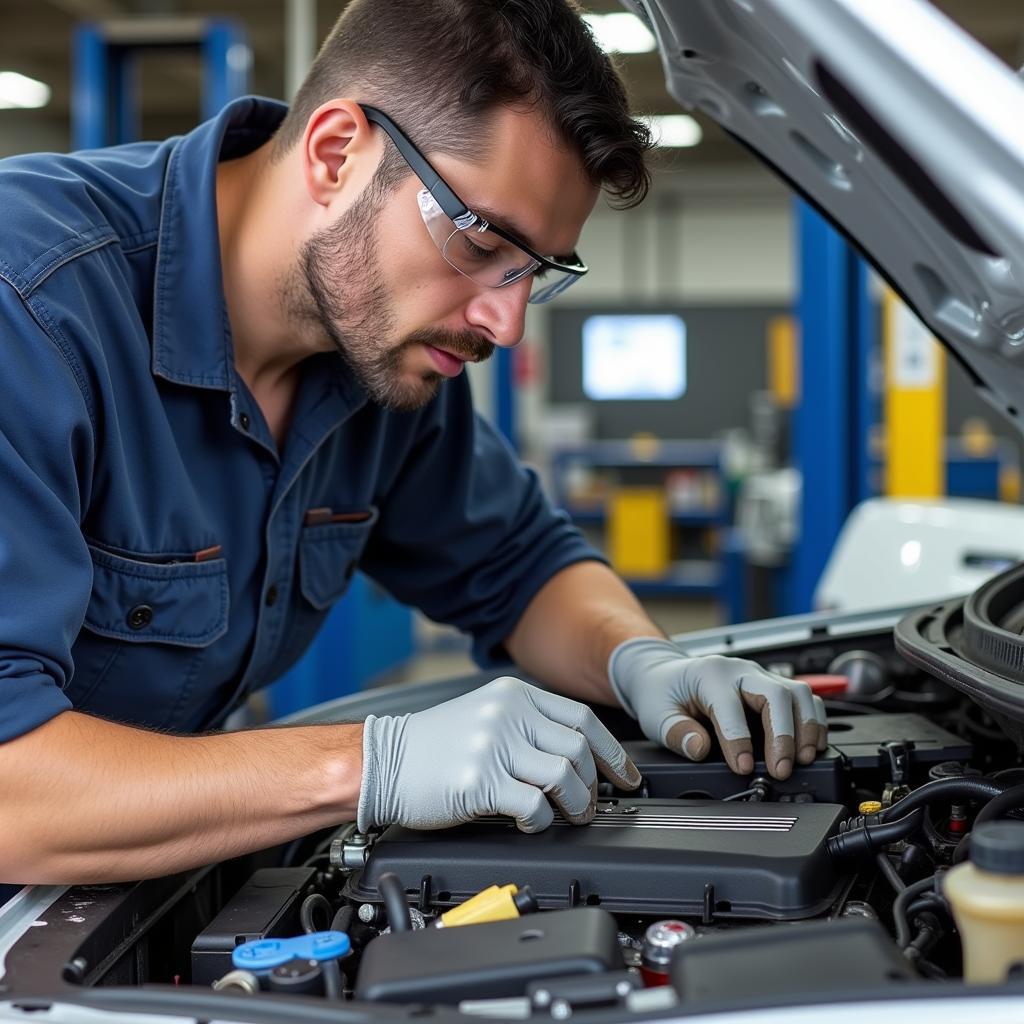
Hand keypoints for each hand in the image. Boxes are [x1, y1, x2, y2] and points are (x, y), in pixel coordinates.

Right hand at [358, 676, 640, 832]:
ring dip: (576, 805)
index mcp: (514, 695)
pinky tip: (529, 822)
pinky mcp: (480, 780)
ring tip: (567, 817)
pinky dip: (541, 821)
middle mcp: (508, 714)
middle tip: (591, 805)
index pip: (582, 719)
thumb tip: (578, 762)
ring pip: (565, 776)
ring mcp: (495, 745)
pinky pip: (535, 805)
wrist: (381, 761)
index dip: (613, 753)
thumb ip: (527, 727)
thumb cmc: (431, 746)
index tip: (626, 777)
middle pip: (580, 749)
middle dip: (596, 784)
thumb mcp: (485, 716)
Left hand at [608, 638, 827, 779]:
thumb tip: (699, 748)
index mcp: (710, 673)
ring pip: (799, 693)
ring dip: (807, 728)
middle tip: (781, 769)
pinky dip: (813, 722)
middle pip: (777, 694)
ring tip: (802, 759)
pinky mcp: (772, 687)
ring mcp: (760, 676)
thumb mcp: (656, 714)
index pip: (731, 707)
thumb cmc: (662, 692)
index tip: (742, 767)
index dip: (739, 740)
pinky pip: (804, 699)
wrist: (664, 674)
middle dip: (784, 735)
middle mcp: (740, 670)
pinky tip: (810, 746)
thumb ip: (676, 732)